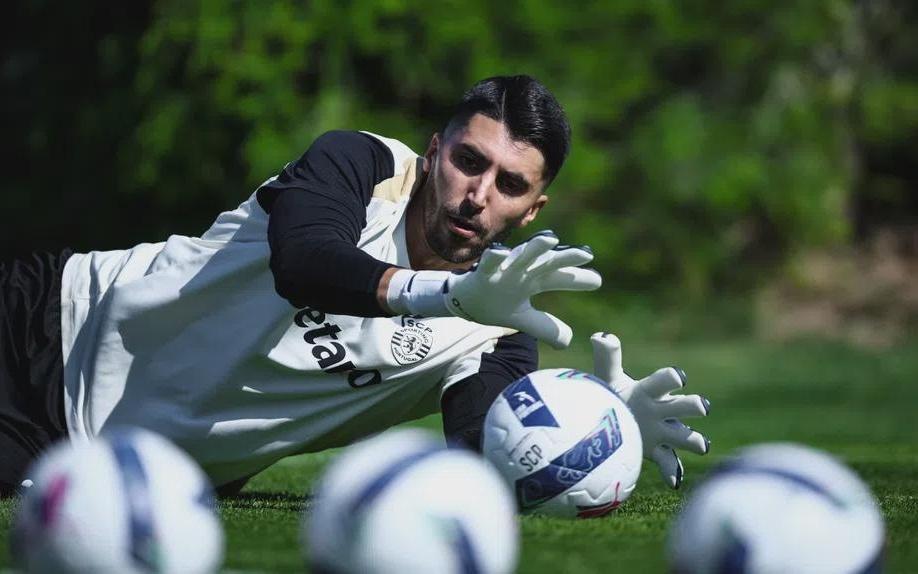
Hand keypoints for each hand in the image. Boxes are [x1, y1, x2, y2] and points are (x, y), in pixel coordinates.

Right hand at [446, 231, 600, 348]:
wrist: (464, 300)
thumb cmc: (497, 303)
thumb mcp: (522, 319)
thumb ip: (545, 327)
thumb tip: (568, 342)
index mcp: (534, 280)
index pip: (560, 277)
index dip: (578, 278)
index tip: (596, 281)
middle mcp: (523, 270)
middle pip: (547, 262)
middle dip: (565, 257)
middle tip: (585, 254)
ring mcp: (503, 269)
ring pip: (521, 255)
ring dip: (535, 247)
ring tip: (552, 239)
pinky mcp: (483, 271)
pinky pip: (488, 262)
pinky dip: (494, 257)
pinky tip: (500, 252)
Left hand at [591, 332, 709, 488]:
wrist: (611, 419)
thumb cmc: (614, 394)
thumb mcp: (608, 377)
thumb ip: (607, 358)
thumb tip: (600, 336)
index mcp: (651, 390)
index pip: (667, 380)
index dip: (674, 377)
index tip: (679, 378)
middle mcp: (663, 409)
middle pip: (686, 406)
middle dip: (695, 405)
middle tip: (701, 406)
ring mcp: (663, 431)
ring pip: (685, 437)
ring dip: (694, 440)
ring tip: (700, 445)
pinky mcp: (657, 450)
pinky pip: (669, 463)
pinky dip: (673, 472)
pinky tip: (674, 482)